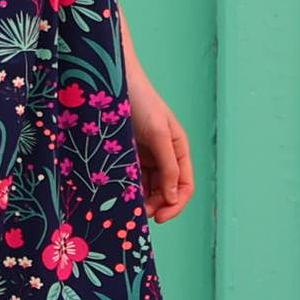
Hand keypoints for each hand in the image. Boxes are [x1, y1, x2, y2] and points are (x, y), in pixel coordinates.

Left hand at [126, 74, 195, 222]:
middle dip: (157, 205)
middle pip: (167, 190)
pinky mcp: (128, 154)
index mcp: (179, 149)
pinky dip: (130, 188)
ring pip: (148, 187)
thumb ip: (169, 166)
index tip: (159, 218)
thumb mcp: (159, 133)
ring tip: (129, 207)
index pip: (184, 186)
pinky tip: (121, 194)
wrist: (114, 81)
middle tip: (139, 215)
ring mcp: (146, 155)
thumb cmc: (142, 101)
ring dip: (142, 199)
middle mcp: (165, 155)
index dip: (176, 205)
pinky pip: (133, 177)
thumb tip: (174, 197)